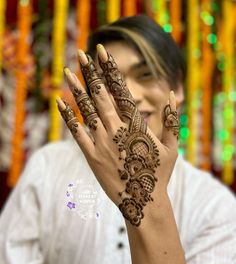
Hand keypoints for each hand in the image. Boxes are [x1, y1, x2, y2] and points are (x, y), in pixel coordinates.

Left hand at [57, 44, 179, 225]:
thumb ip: (172, 120)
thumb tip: (172, 93)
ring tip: (66, 71)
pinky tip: (59, 101)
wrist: (142, 201)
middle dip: (90, 71)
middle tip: (81, 53)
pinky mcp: (91, 155)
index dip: (110, 69)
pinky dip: (67, 115)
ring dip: (76, 88)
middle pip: (101, 94)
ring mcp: (102, 141)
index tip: (102, 52)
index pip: (121, 89)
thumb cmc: (159, 174)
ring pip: (86, 109)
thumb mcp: (172, 147)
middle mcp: (117, 128)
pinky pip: (76, 131)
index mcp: (136, 124)